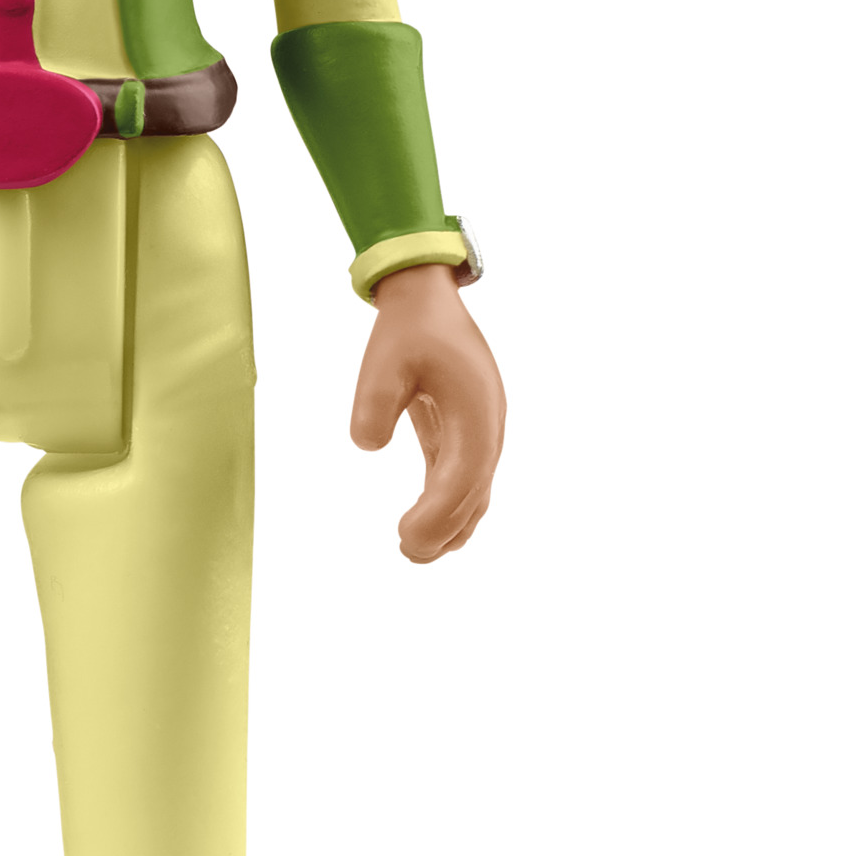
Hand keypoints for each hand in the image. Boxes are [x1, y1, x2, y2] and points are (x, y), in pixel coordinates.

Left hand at [349, 263, 504, 561]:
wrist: (429, 303)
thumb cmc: (409, 330)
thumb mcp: (383, 360)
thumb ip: (374, 403)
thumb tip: (368, 445)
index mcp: (475, 409)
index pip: (463, 475)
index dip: (439, 512)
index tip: (405, 535)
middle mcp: (488, 426)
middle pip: (474, 492)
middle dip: (443, 529)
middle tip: (407, 553)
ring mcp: (483, 431)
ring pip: (475, 492)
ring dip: (450, 525)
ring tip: (414, 552)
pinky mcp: (468, 434)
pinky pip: (466, 480)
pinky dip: (451, 508)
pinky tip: (429, 531)